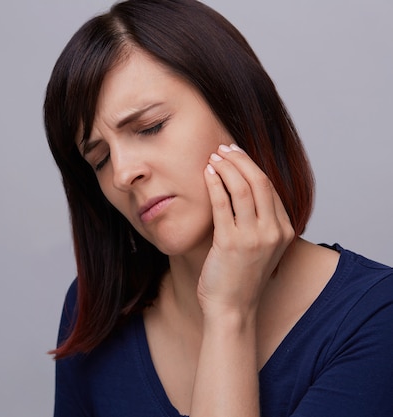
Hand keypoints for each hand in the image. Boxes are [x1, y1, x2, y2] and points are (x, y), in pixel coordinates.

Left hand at [198, 144, 293, 317]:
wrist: (232, 309)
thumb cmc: (239, 277)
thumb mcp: (258, 247)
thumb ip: (256, 221)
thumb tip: (238, 189)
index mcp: (284, 230)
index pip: (270, 187)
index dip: (251, 166)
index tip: (236, 153)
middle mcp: (274, 231)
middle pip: (259, 181)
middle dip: (240, 159)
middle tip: (223, 147)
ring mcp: (254, 237)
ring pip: (242, 188)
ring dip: (226, 167)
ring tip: (212, 157)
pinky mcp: (232, 243)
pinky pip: (223, 204)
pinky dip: (214, 184)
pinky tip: (206, 173)